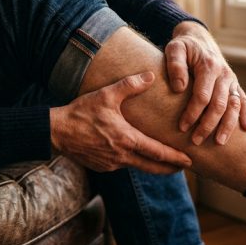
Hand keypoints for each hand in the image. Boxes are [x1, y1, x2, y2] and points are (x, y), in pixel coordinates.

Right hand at [50, 71, 192, 173]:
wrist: (56, 132)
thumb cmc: (81, 112)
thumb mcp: (107, 95)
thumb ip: (130, 85)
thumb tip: (151, 76)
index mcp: (127, 140)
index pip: (157, 153)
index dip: (175, 158)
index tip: (189, 161)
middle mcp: (121, 156)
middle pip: (152, 167)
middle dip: (170, 168)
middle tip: (185, 167)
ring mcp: (111, 164)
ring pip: (137, 167)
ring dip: (152, 165)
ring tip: (164, 162)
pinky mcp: (101, 167)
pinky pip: (122, 165)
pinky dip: (133, 162)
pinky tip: (135, 156)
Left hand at [164, 21, 245, 145]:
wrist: (199, 38)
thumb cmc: (183, 47)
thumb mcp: (174, 49)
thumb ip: (175, 65)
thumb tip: (179, 88)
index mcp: (208, 66)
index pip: (202, 96)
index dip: (193, 113)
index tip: (182, 127)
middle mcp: (223, 74)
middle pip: (219, 105)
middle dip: (208, 125)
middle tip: (196, 140)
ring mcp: (231, 80)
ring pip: (233, 106)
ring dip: (227, 125)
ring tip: (219, 142)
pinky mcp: (234, 84)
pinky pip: (243, 100)